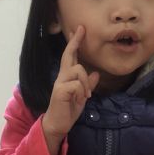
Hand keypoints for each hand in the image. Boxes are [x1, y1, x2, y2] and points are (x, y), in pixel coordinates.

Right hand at [42, 26, 98, 154]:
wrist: (57, 125)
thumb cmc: (68, 110)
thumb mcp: (82, 97)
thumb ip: (88, 85)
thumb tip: (95, 73)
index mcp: (66, 77)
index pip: (70, 57)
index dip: (75, 43)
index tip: (79, 30)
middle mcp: (61, 77)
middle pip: (69, 56)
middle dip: (75, 42)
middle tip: (81, 29)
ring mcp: (60, 83)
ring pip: (78, 70)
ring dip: (86, 83)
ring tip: (85, 96)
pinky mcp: (60, 91)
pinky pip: (77, 85)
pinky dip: (82, 92)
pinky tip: (80, 100)